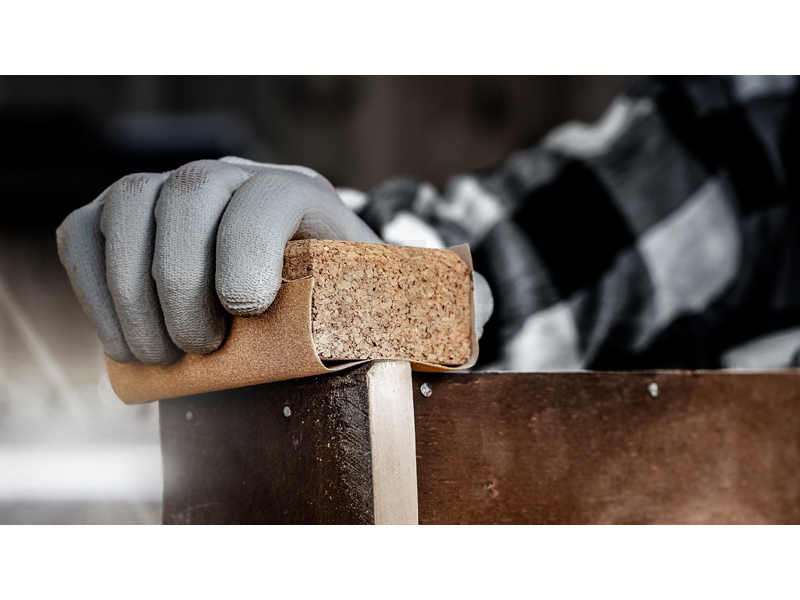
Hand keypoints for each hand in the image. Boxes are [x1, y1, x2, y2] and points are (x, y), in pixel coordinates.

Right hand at [57, 157, 492, 365]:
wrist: (282, 283)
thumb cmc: (334, 293)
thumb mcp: (390, 295)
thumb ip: (441, 300)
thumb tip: (474, 313)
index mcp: (298, 194)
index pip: (265, 197)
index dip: (247, 247)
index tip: (244, 309)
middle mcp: (229, 178)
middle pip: (189, 198)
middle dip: (183, 281)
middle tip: (205, 348)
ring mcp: (169, 192)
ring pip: (129, 211)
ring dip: (133, 293)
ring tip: (166, 354)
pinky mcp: (119, 217)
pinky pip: (86, 232)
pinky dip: (93, 283)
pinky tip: (126, 334)